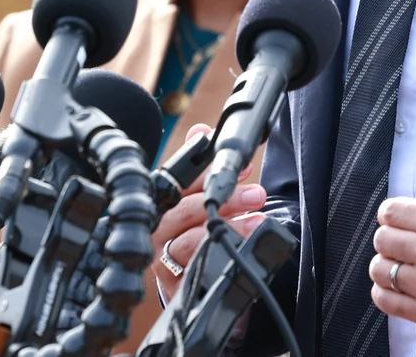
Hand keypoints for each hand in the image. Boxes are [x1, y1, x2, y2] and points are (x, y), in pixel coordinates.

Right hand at [150, 127, 265, 301]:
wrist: (190, 281)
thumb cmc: (194, 230)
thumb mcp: (201, 194)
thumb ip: (202, 165)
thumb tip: (200, 130)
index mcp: (163, 202)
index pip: (180, 180)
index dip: (207, 170)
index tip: (241, 167)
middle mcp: (158, 229)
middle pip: (185, 209)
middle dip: (224, 200)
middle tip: (256, 195)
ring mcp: (164, 258)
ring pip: (189, 240)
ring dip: (227, 229)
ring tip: (256, 223)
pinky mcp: (173, 285)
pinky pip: (193, 272)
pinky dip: (218, 259)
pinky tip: (240, 252)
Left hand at [368, 115, 415, 339]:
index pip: (389, 212)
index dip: (398, 216)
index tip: (411, 223)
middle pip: (382, 240)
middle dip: (394, 240)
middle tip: (414, 245)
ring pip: (380, 270)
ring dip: (389, 267)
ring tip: (411, 266)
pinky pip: (385, 301)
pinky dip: (388, 294)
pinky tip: (407, 286)